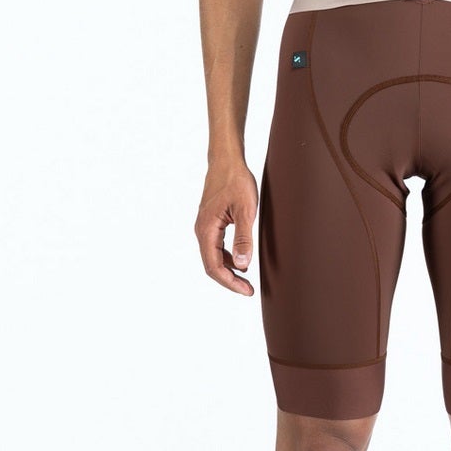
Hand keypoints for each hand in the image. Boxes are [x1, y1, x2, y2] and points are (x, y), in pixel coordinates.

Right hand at [196, 160, 259, 295]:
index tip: (247, 290)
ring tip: (246, 279)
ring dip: (228, 270)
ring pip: (213, 257)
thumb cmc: (236, 181)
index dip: (230, 282)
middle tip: (248, 290)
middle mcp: (201, 230)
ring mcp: (205, 226)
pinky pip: (216, 247)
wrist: (226, 160)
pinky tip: (241, 260)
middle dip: (229, 280)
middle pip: (211, 265)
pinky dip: (227, 258)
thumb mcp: (246, 210)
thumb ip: (243, 238)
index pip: (214, 266)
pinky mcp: (211, 222)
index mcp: (206, 229)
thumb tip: (242, 265)